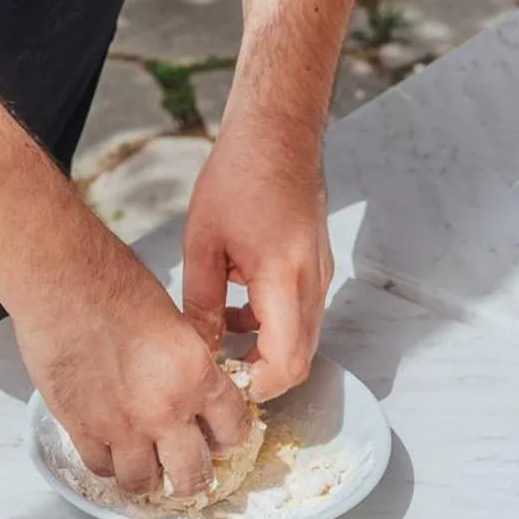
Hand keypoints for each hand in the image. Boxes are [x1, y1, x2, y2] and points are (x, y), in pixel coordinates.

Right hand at [12, 220, 255, 501]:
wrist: (63, 279)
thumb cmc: (113, 282)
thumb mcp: (173, 319)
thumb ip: (186, 362)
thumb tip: (190, 385)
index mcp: (194, 374)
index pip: (234, 428)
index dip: (229, 434)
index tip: (220, 433)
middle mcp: (164, 409)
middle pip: (193, 475)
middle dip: (193, 473)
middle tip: (185, 463)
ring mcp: (121, 425)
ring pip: (144, 484)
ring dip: (147, 475)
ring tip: (143, 460)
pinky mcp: (82, 428)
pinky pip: (102, 468)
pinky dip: (108, 462)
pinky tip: (108, 445)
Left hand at [181, 111, 331, 403]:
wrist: (277, 132)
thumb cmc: (238, 174)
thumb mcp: (204, 241)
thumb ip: (201, 301)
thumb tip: (198, 347)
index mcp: (284, 278)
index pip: (286, 363)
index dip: (256, 386)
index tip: (223, 385)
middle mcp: (312, 282)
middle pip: (299, 357)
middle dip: (261, 373)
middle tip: (220, 370)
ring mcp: (320, 273)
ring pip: (302, 335)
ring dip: (266, 346)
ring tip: (221, 334)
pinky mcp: (317, 263)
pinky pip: (302, 310)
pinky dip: (274, 321)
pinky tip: (238, 304)